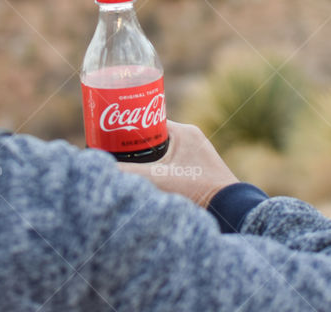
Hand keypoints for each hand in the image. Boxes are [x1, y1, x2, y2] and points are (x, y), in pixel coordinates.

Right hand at [117, 121, 238, 207]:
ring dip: (145, 160)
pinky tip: (145, 182)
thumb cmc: (198, 190)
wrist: (229, 210)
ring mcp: (196, 155)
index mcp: (183, 132)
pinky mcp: (198, 171)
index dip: (128, 126)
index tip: (110, 133)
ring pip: (161, 153)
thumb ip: (128, 173)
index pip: (148, 120)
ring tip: (123, 167)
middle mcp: (191, 139)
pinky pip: (171, 165)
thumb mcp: (158, 179)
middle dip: (133, 146)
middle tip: (112, 153)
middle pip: (152, 138)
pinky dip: (158, 170)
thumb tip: (100, 168)